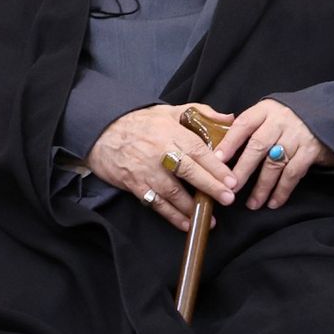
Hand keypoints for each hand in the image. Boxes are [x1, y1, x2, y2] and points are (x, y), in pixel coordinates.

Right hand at [86, 103, 238, 230]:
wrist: (101, 131)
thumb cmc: (141, 122)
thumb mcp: (170, 111)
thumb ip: (201, 113)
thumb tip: (230, 118)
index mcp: (172, 133)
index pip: (199, 150)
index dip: (216, 167)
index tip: (232, 180)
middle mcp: (160, 152)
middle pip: (188, 171)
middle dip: (210, 186)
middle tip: (228, 199)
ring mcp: (146, 170)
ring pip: (172, 191)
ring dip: (192, 206)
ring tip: (210, 217)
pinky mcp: (135, 184)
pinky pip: (156, 203)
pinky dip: (171, 215)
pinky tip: (186, 223)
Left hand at [213, 99, 333, 209]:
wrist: (330, 114)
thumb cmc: (292, 119)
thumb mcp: (271, 114)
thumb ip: (252, 127)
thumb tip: (222, 146)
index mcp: (266, 110)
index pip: (244, 125)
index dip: (229, 142)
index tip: (217, 160)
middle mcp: (281, 120)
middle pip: (257, 146)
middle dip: (242, 170)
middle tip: (231, 188)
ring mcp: (297, 135)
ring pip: (274, 163)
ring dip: (262, 186)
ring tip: (253, 203)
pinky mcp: (311, 150)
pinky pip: (293, 173)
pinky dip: (283, 189)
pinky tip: (274, 202)